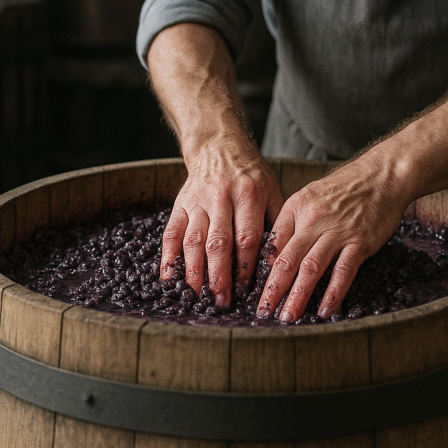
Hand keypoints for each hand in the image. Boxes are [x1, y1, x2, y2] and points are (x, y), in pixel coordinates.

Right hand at [161, 135, 283, 306]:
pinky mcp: (180, 204)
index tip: (246, 288)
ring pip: (193, 240)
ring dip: (194, 271)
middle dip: (219, 274)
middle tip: (221, 300)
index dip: (246, 264)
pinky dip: (168, 258)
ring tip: (197, 296)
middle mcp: (221, 197)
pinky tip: (168, 279)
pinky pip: (171, 233)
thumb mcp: (272, 190)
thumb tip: (280, 259)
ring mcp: (197, 201)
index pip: (248, 235)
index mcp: (249, 194)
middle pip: (219, 241)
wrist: (220, 147)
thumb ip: (277, 222)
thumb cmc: (252, 176)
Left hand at [255, 153, 408, 321]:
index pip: (272, 244)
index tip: (254, 291)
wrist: (382, 175)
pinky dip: (333, 293)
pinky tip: (325, 310)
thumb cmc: (345, 188)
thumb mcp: (309, 196)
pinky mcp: (360, 241)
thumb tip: (273, 256)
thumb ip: (291, 223)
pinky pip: (343, 271)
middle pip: (287, 260)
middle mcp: (313, 220)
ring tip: (288, 317)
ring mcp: (337, 232)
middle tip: (263, 312)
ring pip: (311, 269)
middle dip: (272, 290)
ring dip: (297, 296)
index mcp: (296, 208)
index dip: (260, 270)